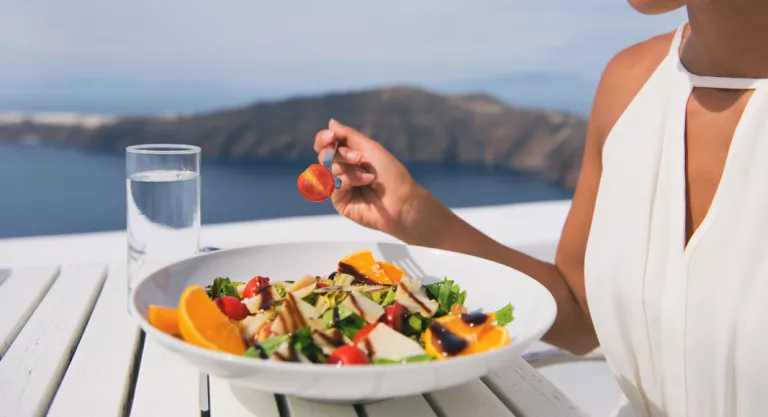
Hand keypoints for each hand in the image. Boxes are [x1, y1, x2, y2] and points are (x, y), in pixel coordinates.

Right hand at [313, 119, 438, 242]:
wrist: (401, 199)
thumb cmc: (390, 173)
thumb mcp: (370, 148)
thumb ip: (348, 135)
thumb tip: (331, 122)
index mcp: (350, 155)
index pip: (326, 144)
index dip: (323, 138)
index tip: (331, 136)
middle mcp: (343, 169)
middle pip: (324, 155)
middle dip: (341, 154)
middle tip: (359, 158)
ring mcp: (339, 185)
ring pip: (327, 169)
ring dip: (349, 169)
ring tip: (369, 176)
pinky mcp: (339, 200)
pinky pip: (333, 184)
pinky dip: (348, 180)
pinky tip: (365, 183)